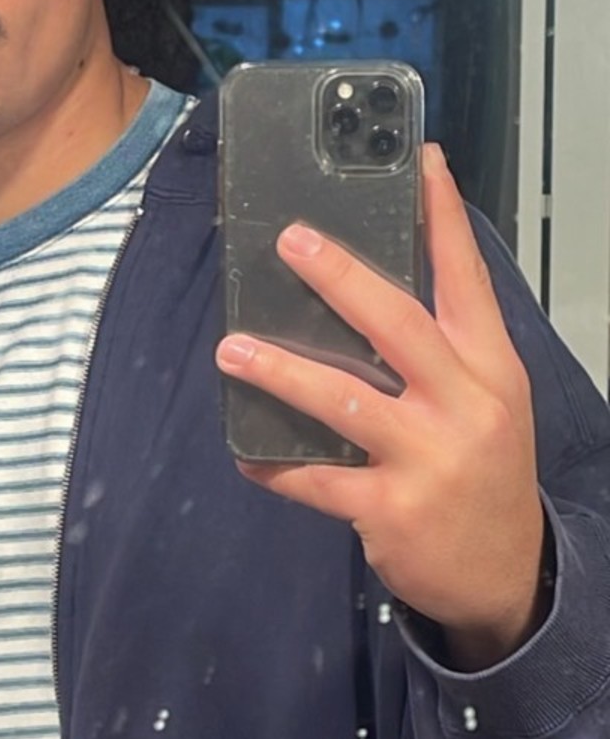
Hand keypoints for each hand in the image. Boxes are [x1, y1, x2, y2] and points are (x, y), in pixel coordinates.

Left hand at [216, 144, 549, 669]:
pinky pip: (319, 479)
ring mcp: (428, 459)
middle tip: (290, 242)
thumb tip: (360, 292)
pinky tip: (247, 451)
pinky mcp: (391, 509)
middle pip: (399, 326)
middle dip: (342, 279)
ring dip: (282, 372)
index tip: (422, 162)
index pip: (468, 279)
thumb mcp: (487, 400)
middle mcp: (464, 405)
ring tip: (232, 349)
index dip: (444, 218)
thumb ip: (440, 351)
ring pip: (345, 401)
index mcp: (489, 368)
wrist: (507, 576)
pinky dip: (277, 464)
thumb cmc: (484, 469)